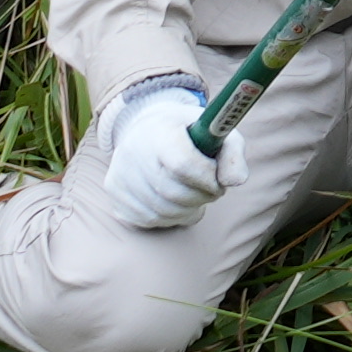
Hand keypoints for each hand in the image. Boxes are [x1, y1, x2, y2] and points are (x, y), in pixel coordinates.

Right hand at [89, 74, 225, 235]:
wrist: (147, 130)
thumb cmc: (189, 134)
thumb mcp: (215, 132)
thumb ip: (232, 153)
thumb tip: (235, 181)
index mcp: (160, 131)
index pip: (183, 164)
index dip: (206, 179)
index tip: (217, 180)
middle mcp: (132, 152)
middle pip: (174, 193)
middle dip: (201, 197)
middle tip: (211, 189)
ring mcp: (120, 176)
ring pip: (164, 212)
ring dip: (189, 209)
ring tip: (194, 193)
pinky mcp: (115, 195)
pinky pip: (150, 220)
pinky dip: (170, 217)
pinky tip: (175, 201)